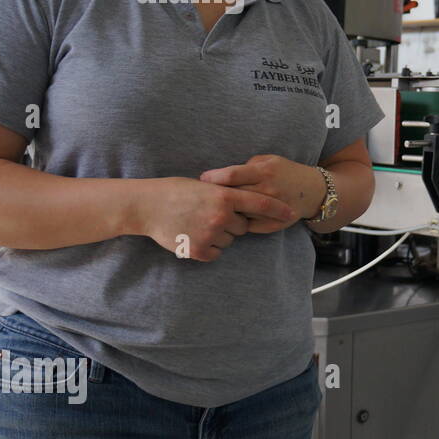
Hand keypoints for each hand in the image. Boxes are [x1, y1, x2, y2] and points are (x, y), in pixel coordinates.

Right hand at [137, 176, 296, 261]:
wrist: (146, 206)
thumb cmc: (174, 191)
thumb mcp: (204, 186)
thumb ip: (226, 194)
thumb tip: (245, 202)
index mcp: (224, 196)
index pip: (261, 203)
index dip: (278, 209)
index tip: (292, 214)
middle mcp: (221, 216)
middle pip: (243, 226)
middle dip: (232, 223)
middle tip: (210, 215)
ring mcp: (210, 234)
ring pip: (229, 240)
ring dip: (219, 235)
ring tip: (197, 223)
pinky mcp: (198, 250)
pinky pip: (215, 253)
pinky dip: (207, 248)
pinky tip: (193, 236)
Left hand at [198, 154, 324, 231]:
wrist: (313, 192)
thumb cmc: (286, 172)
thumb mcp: (269, 160)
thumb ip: (246, 167)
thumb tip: (220, 175)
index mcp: (264, 172)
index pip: (231, 175)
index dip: (212, 178)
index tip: (202, 180)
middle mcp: (268, 190)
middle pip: (231, 197)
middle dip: (215, 197)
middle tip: (203, 196)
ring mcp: (271, 210)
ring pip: (238, 214)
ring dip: (225, 212)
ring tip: (214, 209)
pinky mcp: (273, 224)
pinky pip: (247, 226)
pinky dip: (238, 222)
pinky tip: (232, 218)